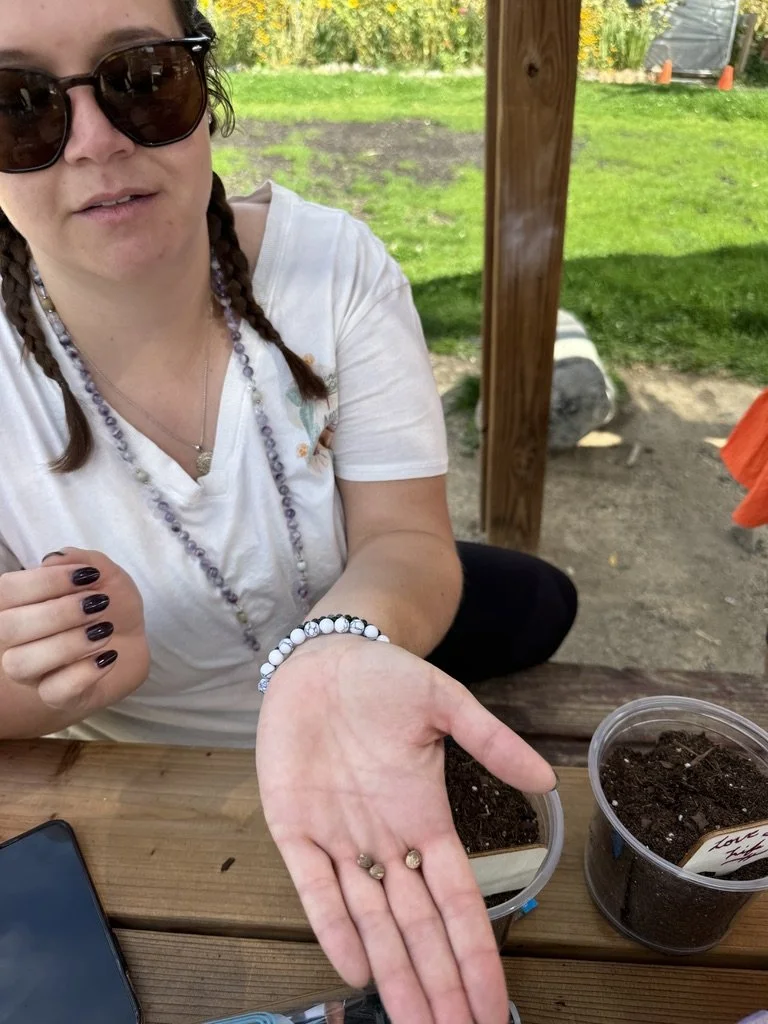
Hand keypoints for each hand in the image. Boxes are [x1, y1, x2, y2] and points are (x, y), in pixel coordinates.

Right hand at [0, 548, 149, 714]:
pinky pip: (54, 692)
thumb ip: (84, 560)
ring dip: (68, 643)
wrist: (131, 641)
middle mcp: (15, 640)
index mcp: (18, 605)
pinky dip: (85, 672)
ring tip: (104, 631)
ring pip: (21, 664)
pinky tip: (108, 656)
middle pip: (7, 627)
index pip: (5, 591)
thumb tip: (56, 559)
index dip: (44, 581)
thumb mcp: (105, 575)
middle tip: (99, 605)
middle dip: (58, 612)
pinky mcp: (56, 697)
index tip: (88, 576)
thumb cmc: (108, 605)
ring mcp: (32, 673)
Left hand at [256, 637, 554, 1023]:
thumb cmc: (385, 679)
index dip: (475, 955)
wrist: (324, 658)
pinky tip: (354, 968)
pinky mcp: (294, 827)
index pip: (458, 903)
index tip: (493, 1005)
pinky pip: (313, 887)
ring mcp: (340, 838)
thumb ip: (490, 741)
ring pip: (371, 922)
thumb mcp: (444, 704)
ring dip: (393, 975)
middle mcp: (387, 841)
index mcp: (426, 818)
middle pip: (418, 930)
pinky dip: (332, 926)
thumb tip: (546, 778)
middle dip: (438, 986)